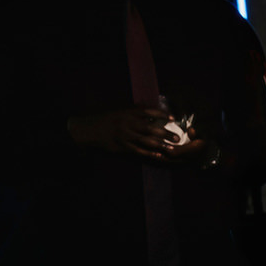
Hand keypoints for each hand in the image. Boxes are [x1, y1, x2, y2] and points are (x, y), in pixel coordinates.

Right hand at [70, 105, 190, 161]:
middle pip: (149, 128)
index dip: (160, 114)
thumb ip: (133, 111)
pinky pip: (137, 151)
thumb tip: (150, 109)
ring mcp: (124, 136)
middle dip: (164, 133)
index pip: (146, 112)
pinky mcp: (121, 147)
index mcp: (126, 113)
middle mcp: (126, 124)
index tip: (171, 117)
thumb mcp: (118, 111)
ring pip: (145, 141)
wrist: (88, 130)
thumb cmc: (105, 119)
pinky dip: (149, 154)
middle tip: (177, 137)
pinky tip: (158, 155)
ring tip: (172, 148)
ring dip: (160, 145)